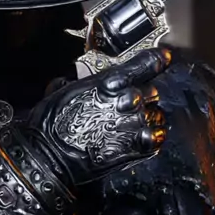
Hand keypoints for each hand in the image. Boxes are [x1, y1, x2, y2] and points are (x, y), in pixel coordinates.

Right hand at [30, 48, 170, 183]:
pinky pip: (157, 136)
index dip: (158, 59)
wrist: (50, 156)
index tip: (163, 58)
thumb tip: (82, 77)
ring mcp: (136, 125)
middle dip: (143, 94)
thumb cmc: (52, 122)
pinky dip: (151, 134)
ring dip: (147, 115)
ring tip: (129, 122)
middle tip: (127, 101)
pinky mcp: (138, 148)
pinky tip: (138, 135)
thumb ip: (83, 80)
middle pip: (153, 90)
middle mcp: (128, 100)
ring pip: (157, 113)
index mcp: (110, 82)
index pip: (146, 64)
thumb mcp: (63, 88)